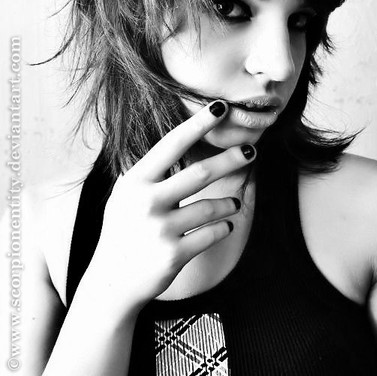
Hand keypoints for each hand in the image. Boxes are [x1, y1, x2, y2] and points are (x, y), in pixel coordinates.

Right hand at [87, 100, 255, 313]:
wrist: (112, 282)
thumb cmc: (124, 230)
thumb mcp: (126, 195)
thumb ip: (150, 171)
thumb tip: (182, 141)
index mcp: (136, 181)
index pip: (173, 144)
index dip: (199, 124)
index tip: (221, 107)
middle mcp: (147, 202)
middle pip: (201, 172)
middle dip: (231, 159)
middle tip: (251, 150)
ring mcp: (160, 230)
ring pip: (212, 207)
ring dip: (228, 203)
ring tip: (232, 203)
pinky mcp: (173, 255)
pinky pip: (212, 234)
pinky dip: (224, 228)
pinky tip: (225, 226)